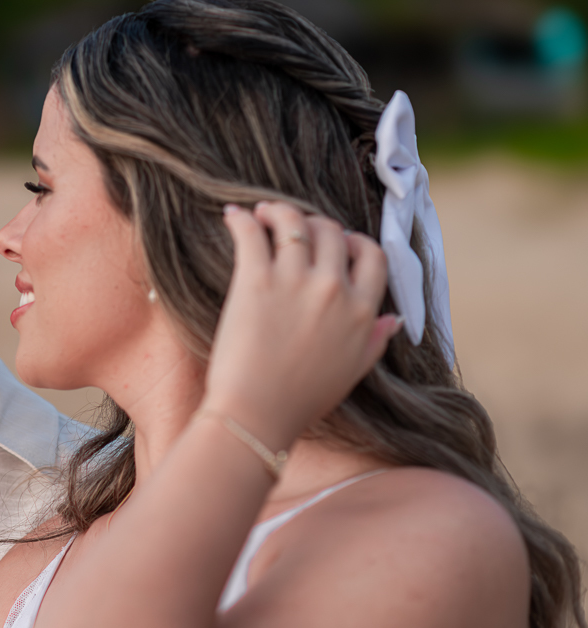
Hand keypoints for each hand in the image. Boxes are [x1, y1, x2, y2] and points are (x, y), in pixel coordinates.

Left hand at [199, 202, 399, 452]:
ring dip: (278, 211)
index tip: (337, 241)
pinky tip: (233, 216)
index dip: (355, 241)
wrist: (257, 416)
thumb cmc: (301, 401)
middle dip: (314, 224)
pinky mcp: (255, 281)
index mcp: (362, 312)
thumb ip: (375, 341)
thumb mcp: (352, 372)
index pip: (372, 255)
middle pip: (332, 232)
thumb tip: (394, 320)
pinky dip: (241, 219)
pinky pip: (252, 233)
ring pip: (295, 223)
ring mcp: (295, 282)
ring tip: (262, 213)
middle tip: (293, 227)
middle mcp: (334, 290)